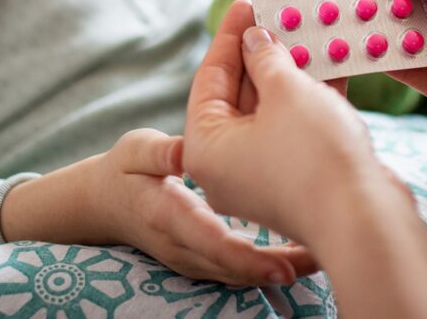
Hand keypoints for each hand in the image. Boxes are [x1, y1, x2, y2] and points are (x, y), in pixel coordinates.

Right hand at [90, 128, 316, 285]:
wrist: (107, 203)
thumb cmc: (124, 170)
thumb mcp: (134, 151)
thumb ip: (156, 152)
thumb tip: (181, 151)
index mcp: (167, 216)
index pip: (209, 243)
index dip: (246, 258)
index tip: (282, 267)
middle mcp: (182, 247)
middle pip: (232, 268)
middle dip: (274, 268)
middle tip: (318, 258)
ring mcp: (192, 259)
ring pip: (238, 275)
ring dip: (277, 269)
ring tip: (319, 256)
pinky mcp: (203, 260)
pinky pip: (237, 270)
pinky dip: (267, 266)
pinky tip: (300, 254)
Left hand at [184, 0, 407, 247]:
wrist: (366, 219)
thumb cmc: (313, 155)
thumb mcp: (285, 90)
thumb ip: (267, 58)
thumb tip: (256, 40)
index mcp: (205, 147)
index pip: (210, 78)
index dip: (230, 35)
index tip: (247, 3)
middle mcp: (227, 165)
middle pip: (240, 93)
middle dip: (263, 51)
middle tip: (279, 14)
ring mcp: (265, 174)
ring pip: (273, 109)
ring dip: (291, 70)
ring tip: (308, 30)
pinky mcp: (299, 179)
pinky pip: (297, 127)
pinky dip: (311, 96)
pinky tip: (331, 62)